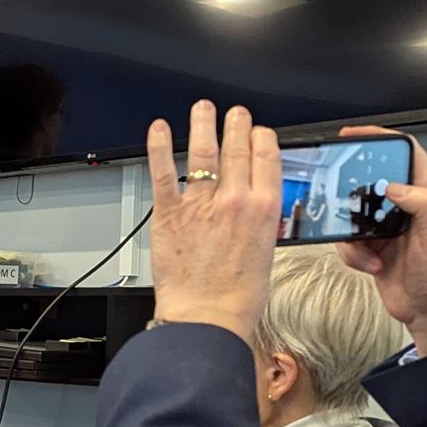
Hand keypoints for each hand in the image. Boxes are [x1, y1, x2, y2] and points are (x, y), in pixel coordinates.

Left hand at [146, 102, 283, 339]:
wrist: (207, 317)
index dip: (261, 137)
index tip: (257, 132)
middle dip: (236, 124)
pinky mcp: (170, 213)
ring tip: (202, 108)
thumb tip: (256, 207)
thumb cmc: (237, 296)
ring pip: (203, 151)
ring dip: (202, 124)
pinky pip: (164, 172)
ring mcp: (201, 204)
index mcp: (265, 208)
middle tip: (234, 113)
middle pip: (237, 147)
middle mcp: (235, 200)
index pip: (267, 156)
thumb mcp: (267, 251)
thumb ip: (261, 221)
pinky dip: (160, 146)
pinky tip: (159, 130)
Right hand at [334, 126, 426, 354]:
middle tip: (335, 188)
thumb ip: (423, 204)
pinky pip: (349, 241)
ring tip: (368, 250)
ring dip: (351, 233)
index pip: (407, 154)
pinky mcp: (374, 247)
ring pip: (354, 214)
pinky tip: (370, 265)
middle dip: (353, 188)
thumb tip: (394, 185)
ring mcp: (389, 228)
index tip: (356, 136)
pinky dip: (352, 254)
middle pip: (372, 181)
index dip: (383, 139)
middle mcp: (408, 208)